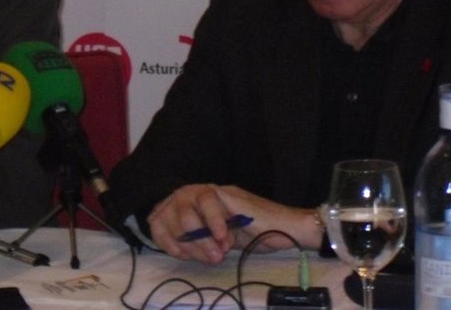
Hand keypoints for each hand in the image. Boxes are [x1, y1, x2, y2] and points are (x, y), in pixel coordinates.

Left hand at [148, 183, 321, 263]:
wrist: (288, 229)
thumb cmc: (257, 237)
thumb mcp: (221, 243)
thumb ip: (202, 241)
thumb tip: (183, 248)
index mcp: (195, 210)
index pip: (162, 214)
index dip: (163, 235)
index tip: (180, 255)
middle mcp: (199, 197)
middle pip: (169, 208)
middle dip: (184, 239)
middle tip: (207, 258)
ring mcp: (213, 192)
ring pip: (184, 202)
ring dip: (197, 233)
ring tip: (216, 253)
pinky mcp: (227, 192)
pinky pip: (208, 200)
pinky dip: (212, 222)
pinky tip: (223, 238)